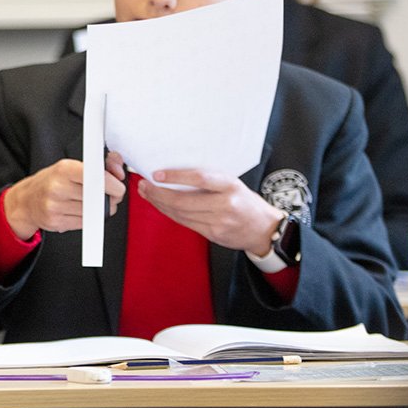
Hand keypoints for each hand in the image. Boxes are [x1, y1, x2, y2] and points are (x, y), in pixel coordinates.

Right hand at [2, 152, 125, 237]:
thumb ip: (99, 166)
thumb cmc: (52, 182)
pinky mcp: (56, 222)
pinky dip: (87, 219)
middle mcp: (57, 187)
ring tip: (89, 203)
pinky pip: (84, 223)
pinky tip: (78, 211)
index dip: (112, 184)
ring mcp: (55, 206)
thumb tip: (118, 168)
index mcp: (64, 169)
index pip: (96, 176)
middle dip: (109, 198)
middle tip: (107, 195)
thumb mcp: (71, 167)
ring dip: (99, 210)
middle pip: (98, 197)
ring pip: (94, 212)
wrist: (27, 200)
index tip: (117, 187)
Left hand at [138, 169, 281, 252]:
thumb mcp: (232, 183)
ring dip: (159, 203)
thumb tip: (174, 173)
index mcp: (230, 185)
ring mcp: (219, 222)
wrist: (263, 229)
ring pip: (180, 213)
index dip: (176, 176)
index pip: (200, 178)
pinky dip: (169, 213)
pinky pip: (184, 222)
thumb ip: (209, 180)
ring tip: (147, 193)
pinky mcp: (213, 234)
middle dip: (158, 193)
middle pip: (183, 200)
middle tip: (144, 184)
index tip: (157, 174)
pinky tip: (160, 205)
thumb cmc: (245, 201)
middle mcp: (225, 204)